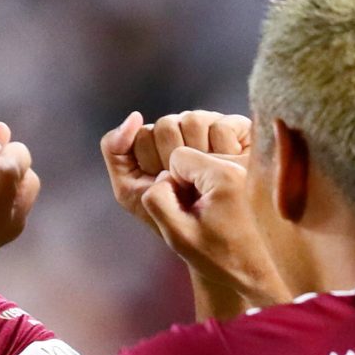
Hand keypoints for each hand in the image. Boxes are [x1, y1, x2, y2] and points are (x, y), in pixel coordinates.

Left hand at [99, 110, 251, 219]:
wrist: (213, 239)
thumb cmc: (168, 217)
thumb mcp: (129, 190)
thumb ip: (115, 150)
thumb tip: (135, 115)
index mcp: (157, 140)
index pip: (143, 134)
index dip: (149, 163)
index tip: (162, 184)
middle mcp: (183, 129)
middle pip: (166, 126)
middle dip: (170, 162)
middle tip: (183, 187)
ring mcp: (211, 127)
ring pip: (193, 121)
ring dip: (197, 157)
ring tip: (203, 181)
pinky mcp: (239, 130)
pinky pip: (222, 128)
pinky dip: (223, 152)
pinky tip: (224, 169)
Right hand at [102, 111, 288, 315]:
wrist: (264, 273)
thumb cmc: (222, 258)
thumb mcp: (179, 236)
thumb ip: (158, 201)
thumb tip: (162, 177)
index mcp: (225, 175)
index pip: (179, 155)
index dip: (174, 184)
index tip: (189, 209)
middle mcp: (246, 162)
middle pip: (199, 154)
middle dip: (194, 182)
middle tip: (205, 214)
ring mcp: (260, 164)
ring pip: (215, 158)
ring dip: (210, 182)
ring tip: (221, 213)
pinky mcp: (267, 170)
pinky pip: (232, 163)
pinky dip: (227, 182)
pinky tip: (234, 208)